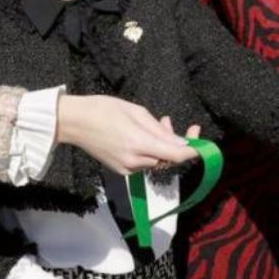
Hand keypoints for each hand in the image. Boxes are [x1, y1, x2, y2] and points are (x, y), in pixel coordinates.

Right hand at [56, 96, 197, 174]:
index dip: (193, 151)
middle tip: (170, 121)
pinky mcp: (120, 170)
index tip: (204, 144)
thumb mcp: (137, 112)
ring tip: (157, 122)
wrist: (73, 121)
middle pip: (168, 159)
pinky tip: (145, 134)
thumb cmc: (103, 109)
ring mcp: (126, 168)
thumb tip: (183, 145)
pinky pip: (144, 162)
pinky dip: (151, 149)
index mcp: (139, 144)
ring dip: (163, 144)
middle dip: (175, 142)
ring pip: (157, 160)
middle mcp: (134, 161)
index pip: (176, 156)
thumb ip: (161, 131)